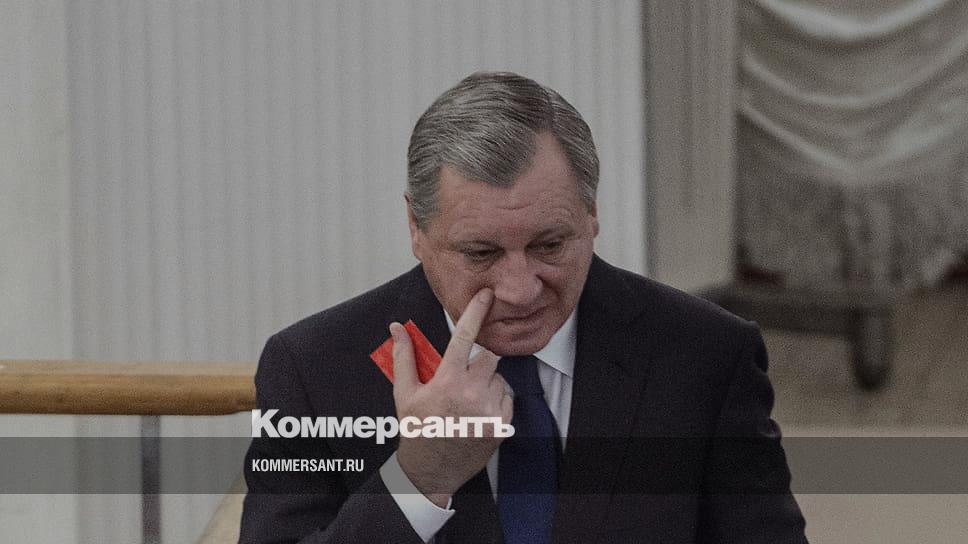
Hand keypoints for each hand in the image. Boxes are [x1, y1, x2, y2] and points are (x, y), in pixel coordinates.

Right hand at [390, 288, 512, 507]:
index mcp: (447, 381)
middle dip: (479, 360)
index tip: (487, 295)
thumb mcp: (405, 393)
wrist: (431, 472)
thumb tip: (396, 327)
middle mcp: (471, 393)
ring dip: (487, 381)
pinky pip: (507, 397)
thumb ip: (404, 356)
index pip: (464, 336)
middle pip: (489, 356)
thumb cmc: (417, 429)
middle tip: (463, 376)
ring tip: (467, 399)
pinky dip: (496, 399)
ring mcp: (489, 411)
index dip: (476, 311)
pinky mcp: (502, 425)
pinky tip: (478, 411)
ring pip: (499, 377)